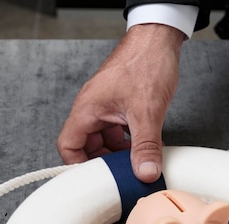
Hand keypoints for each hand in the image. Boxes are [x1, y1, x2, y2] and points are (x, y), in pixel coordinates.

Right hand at [57, 24, 185, 182]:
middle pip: (88, 147)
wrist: (159, 39)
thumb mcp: (146, 112)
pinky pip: (120, 131)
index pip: (68, 146)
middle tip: (121, 174)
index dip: (78, 166)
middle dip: (105, 162)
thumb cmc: (145, 62)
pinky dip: (131, 143)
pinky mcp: (122, 106)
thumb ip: (146, 146)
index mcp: (87, 110)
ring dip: (120, 154)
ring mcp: (108, 108)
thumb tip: (145, 172)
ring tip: (136, 163)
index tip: (95, 180)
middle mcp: (94, 109)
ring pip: (106, 140)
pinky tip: (146, 148)